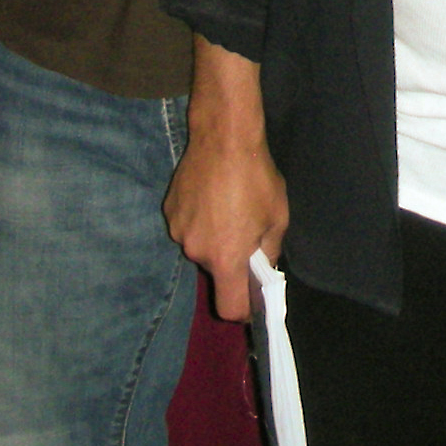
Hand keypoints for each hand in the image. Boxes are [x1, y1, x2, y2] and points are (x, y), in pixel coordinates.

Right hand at [164, 129, 289, 322]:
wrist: (223, 136)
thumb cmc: (256, 177)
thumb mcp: (277, 216)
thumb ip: (269, 251)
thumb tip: (263, 268)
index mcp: (225, 257)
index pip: (228, 307)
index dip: (243, 308)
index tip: (252, 297)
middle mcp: (195, 250)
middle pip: (214, 270)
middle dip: (230, 258)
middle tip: (245, 228)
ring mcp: (177, 230)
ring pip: (200, 246)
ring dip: (214, 236)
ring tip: (228, 204)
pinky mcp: (168, 210)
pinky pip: (187, 225)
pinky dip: (199, 219)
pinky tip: (211, 194)